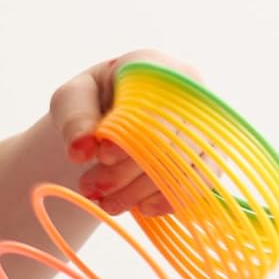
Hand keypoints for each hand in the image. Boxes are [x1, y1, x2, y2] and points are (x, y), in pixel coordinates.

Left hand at [49, 49, 200, 217]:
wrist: (107, 120)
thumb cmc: (89, 104)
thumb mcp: (70, 102)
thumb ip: (74, 120)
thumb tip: (81, 149)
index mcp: (154, 69)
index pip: (153, 105)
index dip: (130, 138)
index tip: (100, 156)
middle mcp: (189, 92)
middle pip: (169, 140)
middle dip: (125, 172)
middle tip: (89, 186)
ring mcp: (203, 123)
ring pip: (185, 164)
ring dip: (142, 192)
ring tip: (105, 202)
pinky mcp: (208, 154)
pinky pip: (202, 181)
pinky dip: (170, 200)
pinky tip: (143, 209)